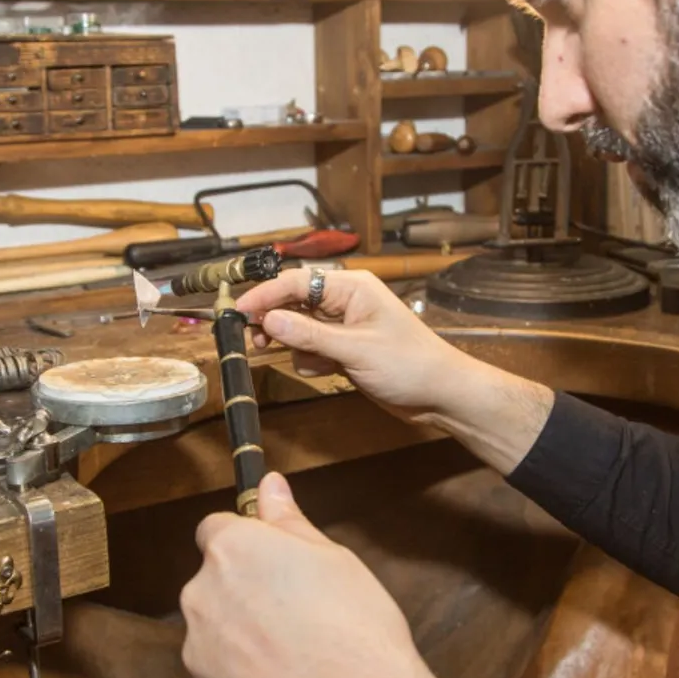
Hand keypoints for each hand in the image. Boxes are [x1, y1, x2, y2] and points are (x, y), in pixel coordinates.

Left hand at [180, 471, 486, 677]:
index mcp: (233, 552)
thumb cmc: (355, 631)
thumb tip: (270, 486)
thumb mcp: (336, 561)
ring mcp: (198, 654)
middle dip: (244, 597)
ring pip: (216, 638)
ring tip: (298, 665)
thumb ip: (290, 523)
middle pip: (213, 586)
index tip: (276, 564)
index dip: (248, 546)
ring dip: (243, 644)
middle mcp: (201, 597)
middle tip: (298, 617)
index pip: (216, 530)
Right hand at [235, 268, 476, 420]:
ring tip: (311, 362)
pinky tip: (329, 372)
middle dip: (276, 323)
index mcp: (351, 287)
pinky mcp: (345, 349)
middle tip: (256, 342)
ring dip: (297, 347)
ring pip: (300, 329)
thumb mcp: (355, 349)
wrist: (440, 395)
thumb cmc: (407, 364)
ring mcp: (345, 326)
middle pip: (294, 303)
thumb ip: (309, 334)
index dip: (265, 295)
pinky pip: (312, 349)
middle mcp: (345, 301)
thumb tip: (268, 319)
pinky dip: (312, 361)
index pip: (296, 282)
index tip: (238, 312)